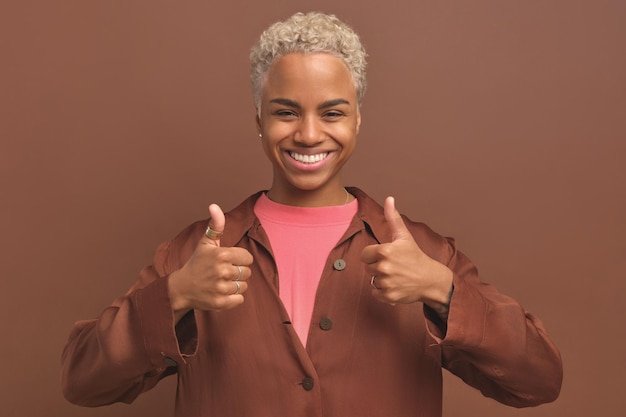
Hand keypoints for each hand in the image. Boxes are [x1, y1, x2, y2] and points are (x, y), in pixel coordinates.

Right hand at [168, 203, 252, 320]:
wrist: (181, 287)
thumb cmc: (197, 263)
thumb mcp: (206, 242)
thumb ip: (216, 225)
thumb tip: (214, 206)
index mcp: (222, 254)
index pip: (247, 258)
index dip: (240, 260)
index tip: (228, 261)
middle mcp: (222, 271)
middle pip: (247, 272)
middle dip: (238, 272)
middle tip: (223, 273)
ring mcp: (220, 288)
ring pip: (244, 286)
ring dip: (235, 285)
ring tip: (222, 282)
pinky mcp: (220, 302)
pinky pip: (240, 299)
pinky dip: (234, 298)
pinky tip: (222, 292)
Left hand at [360, 197, 452, 310]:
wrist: (430, 279)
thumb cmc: (415, 256)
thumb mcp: (404, 236)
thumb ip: (393, 217)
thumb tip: (389, 198)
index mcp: (384, 251)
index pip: (364, 255)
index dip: (373, 255)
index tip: (386, 255)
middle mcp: (384, 267)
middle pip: (368, 268)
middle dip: (378, 267)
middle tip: (394, 266)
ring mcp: (386, 283)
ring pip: (372, 280)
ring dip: (381, 279)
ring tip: (396, 275)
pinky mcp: (389, 296)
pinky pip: (376, 293)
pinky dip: (383, 291)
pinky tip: (395, 285)